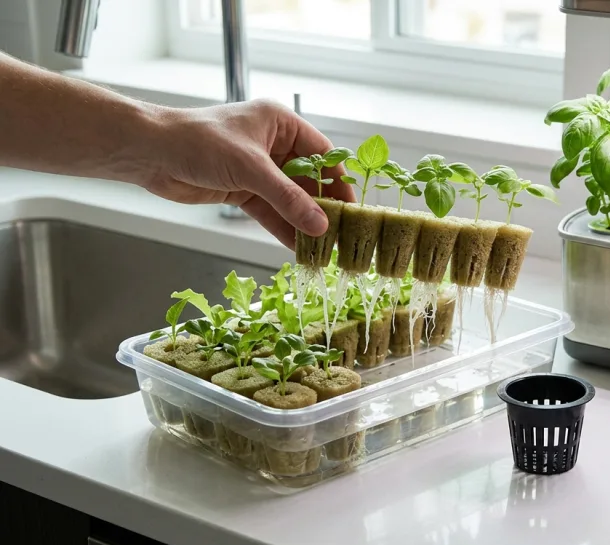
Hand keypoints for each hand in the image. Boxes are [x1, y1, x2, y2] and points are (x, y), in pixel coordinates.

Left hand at [136, 99, 354, 247]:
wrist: (149, 153)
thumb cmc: (198, 141)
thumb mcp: (250, 169)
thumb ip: (287, 198)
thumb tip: (320, 224)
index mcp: (280, 123)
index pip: (321, 153)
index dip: (338, 181)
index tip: (351, 208)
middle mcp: (273, 144)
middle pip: (309, 180)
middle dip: (322, 207)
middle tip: (339, 233)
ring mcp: (258, 169)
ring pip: (289, 199)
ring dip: (303, 222)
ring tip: (322, 246)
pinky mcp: (242, 190)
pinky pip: (270, 211)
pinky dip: (283, 228)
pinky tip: (297, 246)